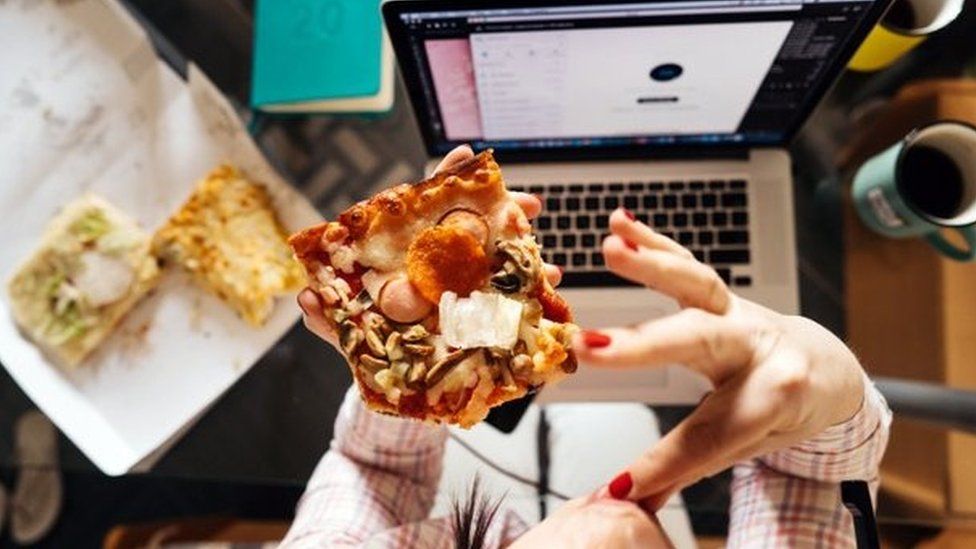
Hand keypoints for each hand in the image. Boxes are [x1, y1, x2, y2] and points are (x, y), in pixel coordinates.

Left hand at [298, 144, 560, 347]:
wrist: (391, 383)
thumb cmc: (365, 344)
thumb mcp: (343, 332)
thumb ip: (326, 319)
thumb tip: (307, 300)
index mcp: (401, 252)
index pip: (421, 206)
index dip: (443, 178)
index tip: (465, 155)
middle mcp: (432, 260)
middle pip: (469, 224)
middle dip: (502, 210)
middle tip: (528, 205)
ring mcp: (458, 283)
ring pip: (495, 255)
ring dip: (524, 250)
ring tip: (545, 256)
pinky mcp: (477, 310)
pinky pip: (506, 294)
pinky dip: (529, 289)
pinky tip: (547, 286)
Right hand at [576, 208, 865, 509]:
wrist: (820, 369)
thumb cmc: (780, 411)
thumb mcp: (742, 447)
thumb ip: (681, 469)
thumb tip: (623, 500)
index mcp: (771, 398)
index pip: (708, 435)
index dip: (663, 463)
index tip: (620, 485)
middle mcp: (756, 348)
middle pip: (700, 343)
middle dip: (645, 345)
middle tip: (593, 349)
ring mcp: (737, 312)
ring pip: (698, 284)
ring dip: (652, 264)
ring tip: (612, 248)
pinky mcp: (720, 292)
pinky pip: (687, 261)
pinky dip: (653, 240)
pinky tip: (619, 222)